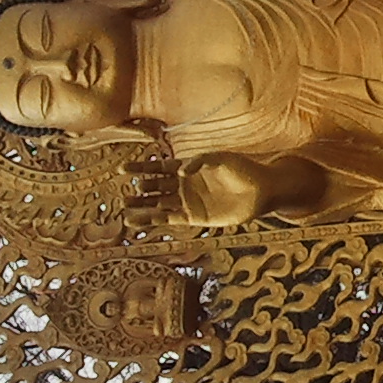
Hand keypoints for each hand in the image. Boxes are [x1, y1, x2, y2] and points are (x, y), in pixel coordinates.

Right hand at [122, 157, 261, 229]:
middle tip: (124, 194)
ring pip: (159, 205)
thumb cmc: (242, 171)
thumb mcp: (221, 160)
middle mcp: (184, 185)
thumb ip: (199, 163)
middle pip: (155, 187)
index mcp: (187, 167)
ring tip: (124, 210)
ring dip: (142, 207)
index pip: (158, 167)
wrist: (260, 191)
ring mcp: (188, 202)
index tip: (123, 169)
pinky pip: (169, 219)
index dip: (140, 168)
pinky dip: (154, 221)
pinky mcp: (194, 218)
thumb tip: (180, 172)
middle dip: (140, 190)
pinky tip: (138, 222)